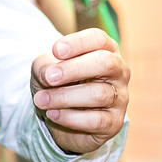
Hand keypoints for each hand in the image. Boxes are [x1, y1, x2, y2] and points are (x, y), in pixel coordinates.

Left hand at [31, 28, 128, 152]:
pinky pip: (96, 120)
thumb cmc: (56, 84)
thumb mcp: (45, 69)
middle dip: (74, 69)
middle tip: (49, 78)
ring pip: (98, 94)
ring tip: (41, 100)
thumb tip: (50, 75)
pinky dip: (70, 117)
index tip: (55, 51)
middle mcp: (118, 71)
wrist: (58, 116)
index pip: (98, 39)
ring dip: (64, 97)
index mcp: (105, 50)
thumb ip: (45, 67)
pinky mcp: (114, 123)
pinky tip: (52, 114)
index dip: (78, 43)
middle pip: (105, 63)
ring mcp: (120, 98)